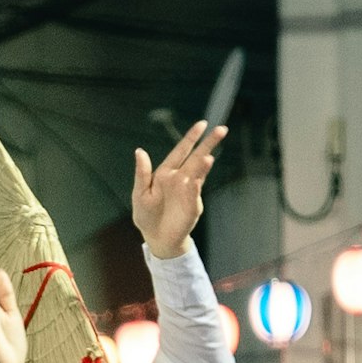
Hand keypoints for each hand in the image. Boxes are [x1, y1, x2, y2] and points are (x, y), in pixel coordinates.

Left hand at [131, 119, 222, 261]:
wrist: (157, 238)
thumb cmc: (146, 215)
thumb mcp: (140, 193)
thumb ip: (142, 173)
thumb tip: (139, 150)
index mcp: (165, 173)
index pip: (180, 151)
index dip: (191, 138)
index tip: (202, 124)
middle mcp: (180, 178)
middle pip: (196, 157)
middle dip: (207, 144)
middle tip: (221, 129)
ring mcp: (188, 190)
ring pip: (198, 172)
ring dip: (204, 162)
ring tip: (209, 154)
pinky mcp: (192, 204)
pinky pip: (195, 190)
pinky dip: (198, 181)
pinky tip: (200, 173)